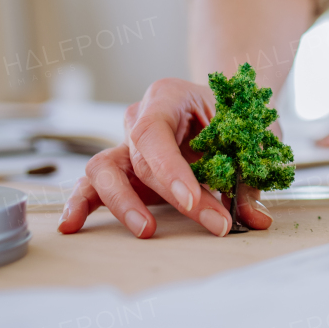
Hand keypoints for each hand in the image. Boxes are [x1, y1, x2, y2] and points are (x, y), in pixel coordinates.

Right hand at [58, 77, 273, 237]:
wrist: (220, 109)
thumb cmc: (231, 116)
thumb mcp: (248, 135)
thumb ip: (248, 176)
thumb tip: (255, 219)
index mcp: (168, 97)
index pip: (155, 132)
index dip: (170, 169)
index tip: (191, 201)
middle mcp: (139, 119)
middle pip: (140, 158)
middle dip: (173, 195)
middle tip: (211, 222)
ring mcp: (125, 146)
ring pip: (103, 170)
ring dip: (122, 203)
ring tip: (146, 230)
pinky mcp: (120, 173)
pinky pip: (91, 186)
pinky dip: (80, 205)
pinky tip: (73, 225)